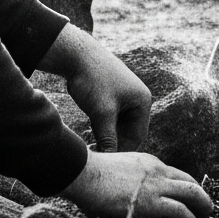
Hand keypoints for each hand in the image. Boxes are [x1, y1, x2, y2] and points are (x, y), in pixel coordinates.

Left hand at [42, 27, 151, 151]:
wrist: (76, 55)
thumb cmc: (93, 80)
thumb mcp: (102, 112)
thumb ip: (108, 137)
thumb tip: (110, 159)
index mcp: (142, 101)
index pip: (137, 136)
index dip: (122, 151)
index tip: (107, 162)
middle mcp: (136, 100)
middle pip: (128, 132)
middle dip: (113, 143)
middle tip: (97, 156)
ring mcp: (123, 97)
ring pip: (117, 126)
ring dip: (105, 136)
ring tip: (91, 146)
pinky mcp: (111, 96)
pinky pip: (109, 118)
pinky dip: (100, 127)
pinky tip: (88, 134)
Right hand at [62, 149, 213, 217]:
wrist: (83, 173)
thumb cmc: (89, 176)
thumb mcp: (115, 172)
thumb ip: (127, 182)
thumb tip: (125, 199)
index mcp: (148, 162)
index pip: (174, 174)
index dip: (185, 188)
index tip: (188, 199)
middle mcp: (157, 170)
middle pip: (189, 182)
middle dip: (201, 197)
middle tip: (205, 210)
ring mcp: (156, 185)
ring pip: (192, 195)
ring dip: (202, 209)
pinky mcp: (152, 202)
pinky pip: (181, 212)